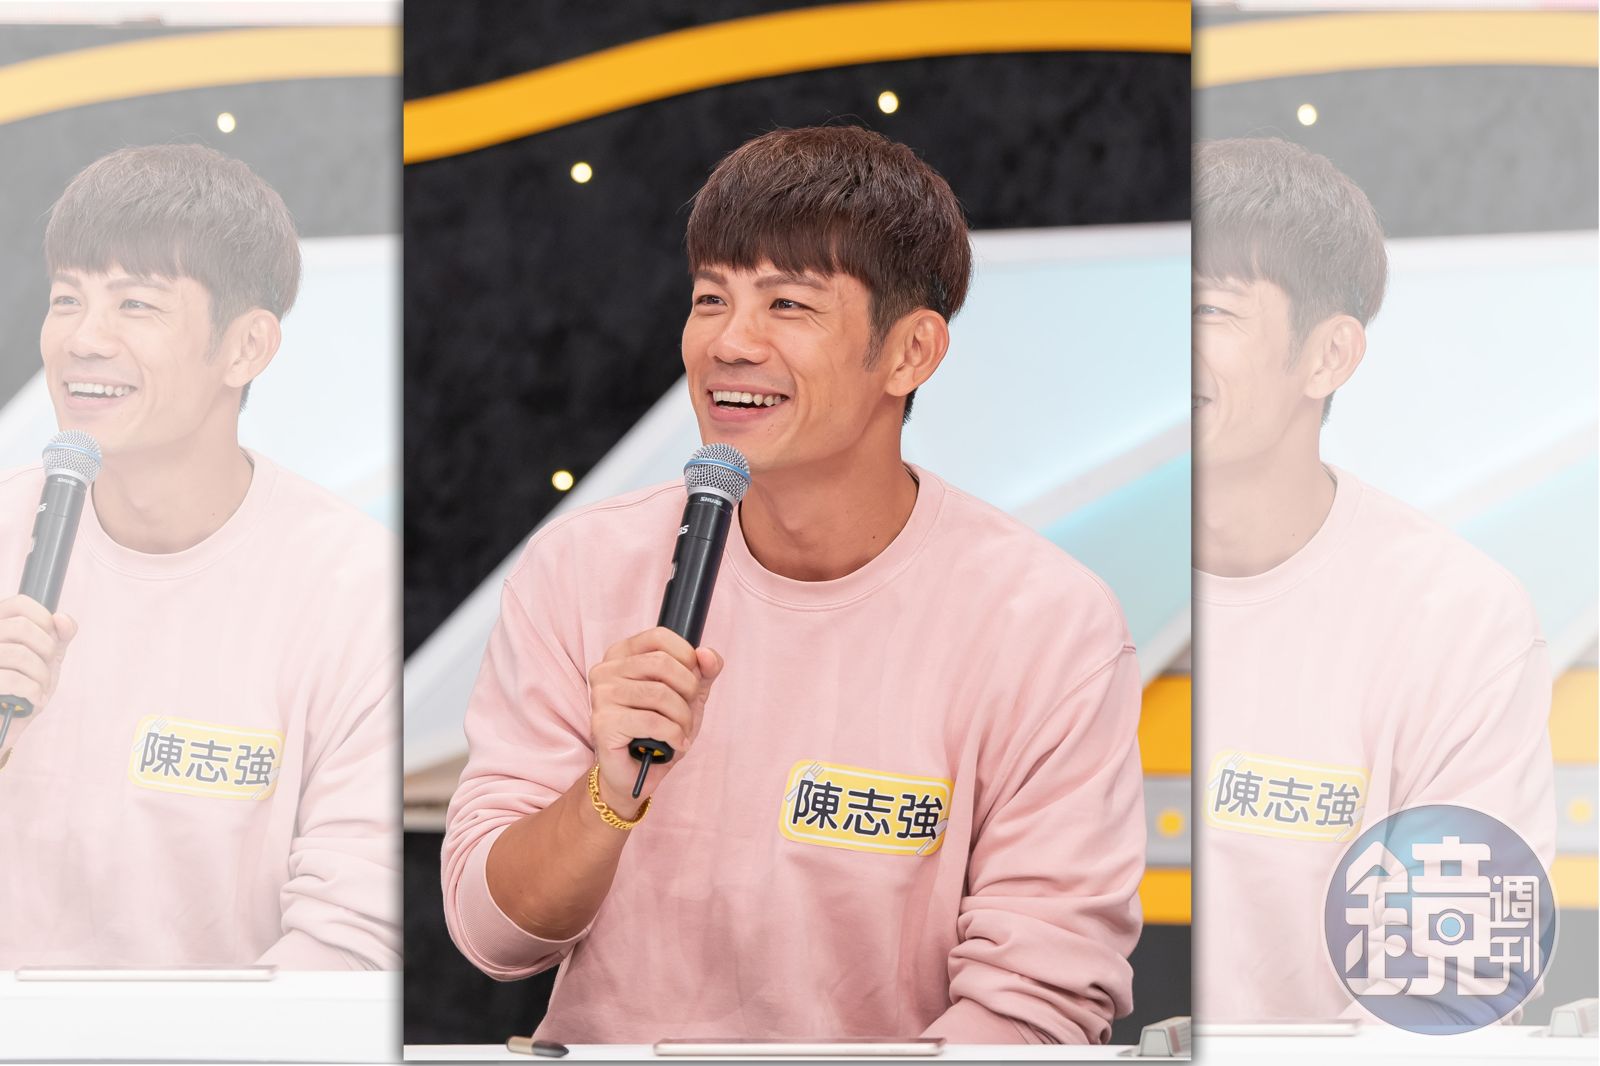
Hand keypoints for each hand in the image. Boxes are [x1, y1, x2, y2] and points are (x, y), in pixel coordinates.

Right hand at [0, 594, 76, 715]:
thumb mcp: (47, 657)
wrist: (7, 724)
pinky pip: (11, 680)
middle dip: (46, 650)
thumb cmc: (25, 687)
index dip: (43, 619)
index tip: (50, 639)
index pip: (19, 603)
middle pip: (22, 628)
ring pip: (19, 654)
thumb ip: (59, 635)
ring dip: (40, 675)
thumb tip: (62, 619)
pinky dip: (33, 692)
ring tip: (39, 688)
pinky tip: (32, 699)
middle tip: (45, 668)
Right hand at [587, 626, 722, 813]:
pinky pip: (653, 721)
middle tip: (688, 712)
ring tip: (682, 731)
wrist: (636, 772)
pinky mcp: (603, 723)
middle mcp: (606, 670)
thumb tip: (708, 655)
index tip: (692, 681)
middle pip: (662, 664)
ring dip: (682, 718)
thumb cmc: (658, 729)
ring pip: (660, 694)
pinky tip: (676, 743)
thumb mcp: (688, 694)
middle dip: (687, 691)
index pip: (659, 636)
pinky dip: (674, 735)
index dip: (686, 656)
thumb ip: (703, 671)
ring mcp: (601, 696)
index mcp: (622, 654)